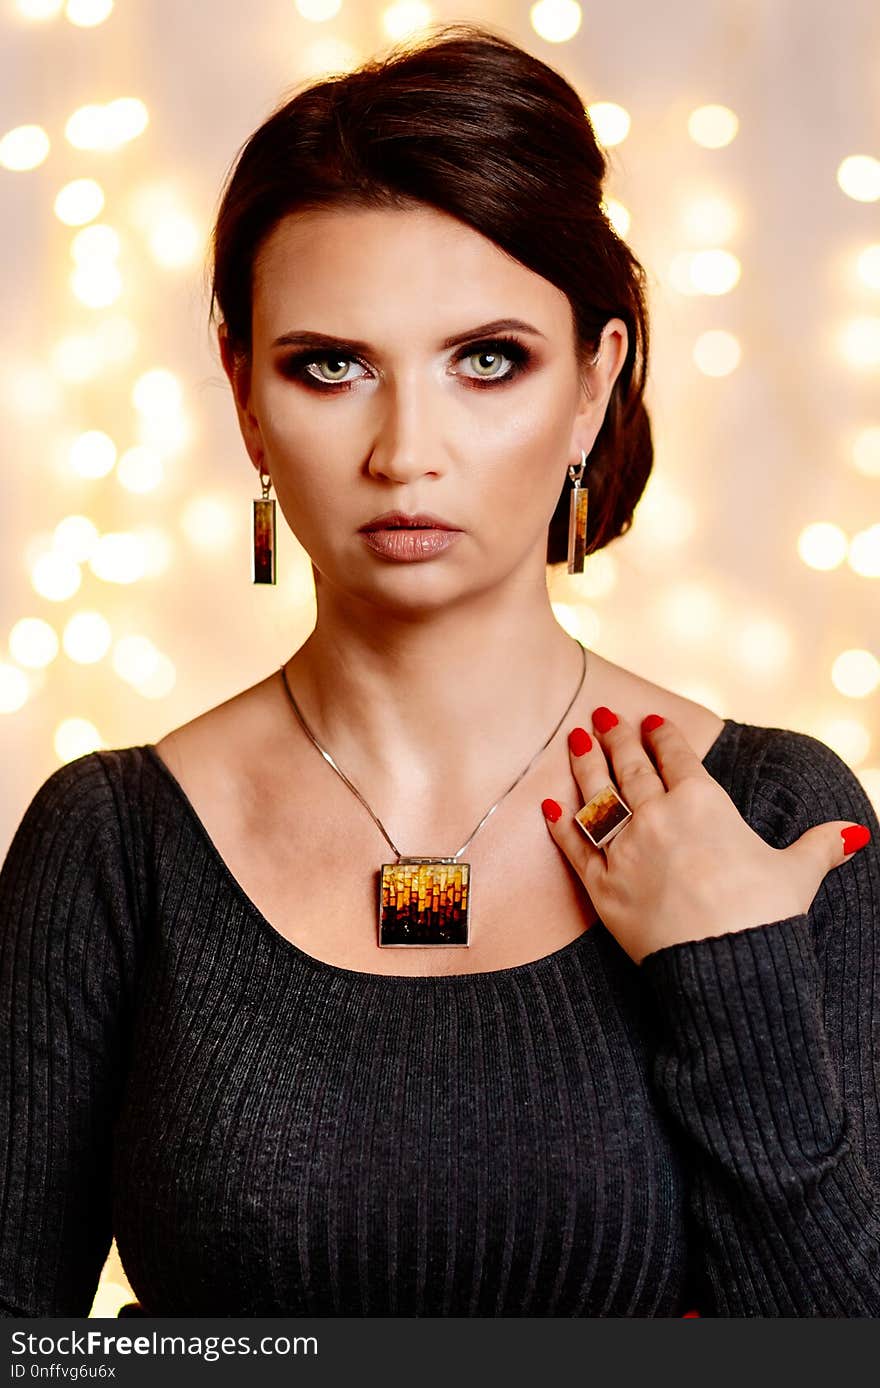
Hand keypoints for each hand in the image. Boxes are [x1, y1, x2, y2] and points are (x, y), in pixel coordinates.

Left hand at [540, 707, 870, 964]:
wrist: (725, 967)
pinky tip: (547, 805)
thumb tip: (853, 835)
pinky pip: (573, 849)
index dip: (663, 736)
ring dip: (584, 766)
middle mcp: (658, 818)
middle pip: (631, 768)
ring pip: (597, 798)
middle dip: (616, 738)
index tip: (651, 721)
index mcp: (703, 805)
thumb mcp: (797, 874)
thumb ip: (818, 847)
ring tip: (573, 741)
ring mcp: (625, 851)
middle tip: (601, 716)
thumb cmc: (764, 916)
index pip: (677, 758)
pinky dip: (559, 826)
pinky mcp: (601, 888)